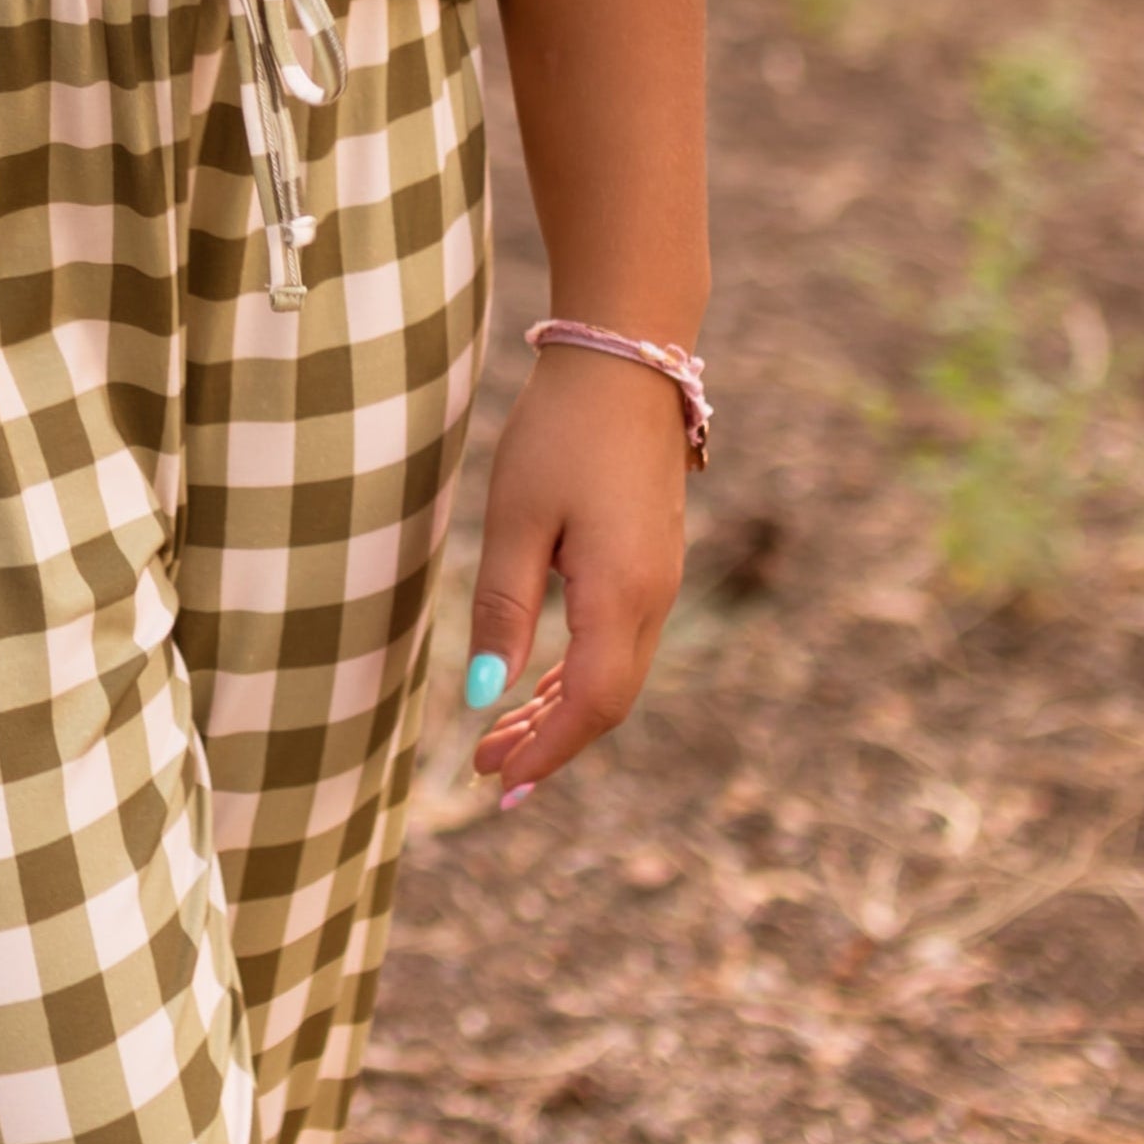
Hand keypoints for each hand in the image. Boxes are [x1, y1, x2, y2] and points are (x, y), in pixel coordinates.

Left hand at [461, 347, 691, 803]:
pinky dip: (575, 674)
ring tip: (499, 737)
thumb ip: (504, 608)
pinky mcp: (650, 561)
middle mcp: (653, 598)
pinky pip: (617, 642)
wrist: (625, 360)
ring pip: (613, 674)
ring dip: (558, 711)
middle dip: (549, 742)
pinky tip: (537, 684)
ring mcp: (658, 580)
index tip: (498, 783)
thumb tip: (485, 694)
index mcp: (622, 595)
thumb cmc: (563, 432)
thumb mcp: (516, 519)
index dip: (546, 751)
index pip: (591, 705)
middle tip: (486, 771)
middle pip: (607, 701)